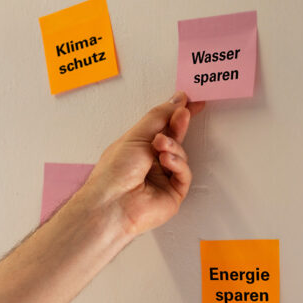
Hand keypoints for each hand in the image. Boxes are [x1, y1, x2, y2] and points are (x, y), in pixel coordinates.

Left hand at [77, 91, 204, 236]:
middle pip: (173, 140)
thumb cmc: (113, 173)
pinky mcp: (172, 193)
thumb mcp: (135, 136)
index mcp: (135, 150)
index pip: (160, 128)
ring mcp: (161, 179)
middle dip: (178, 126)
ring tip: (160, 144)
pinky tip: (166, 161)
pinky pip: (184, 174)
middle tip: (184, 114)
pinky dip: (177, 164)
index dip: (175, 114)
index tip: (190, 101)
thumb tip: (176, 99)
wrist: (112, 203)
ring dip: (173, 147)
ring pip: (180, 155)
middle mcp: (149, 164)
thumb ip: (158, 117)